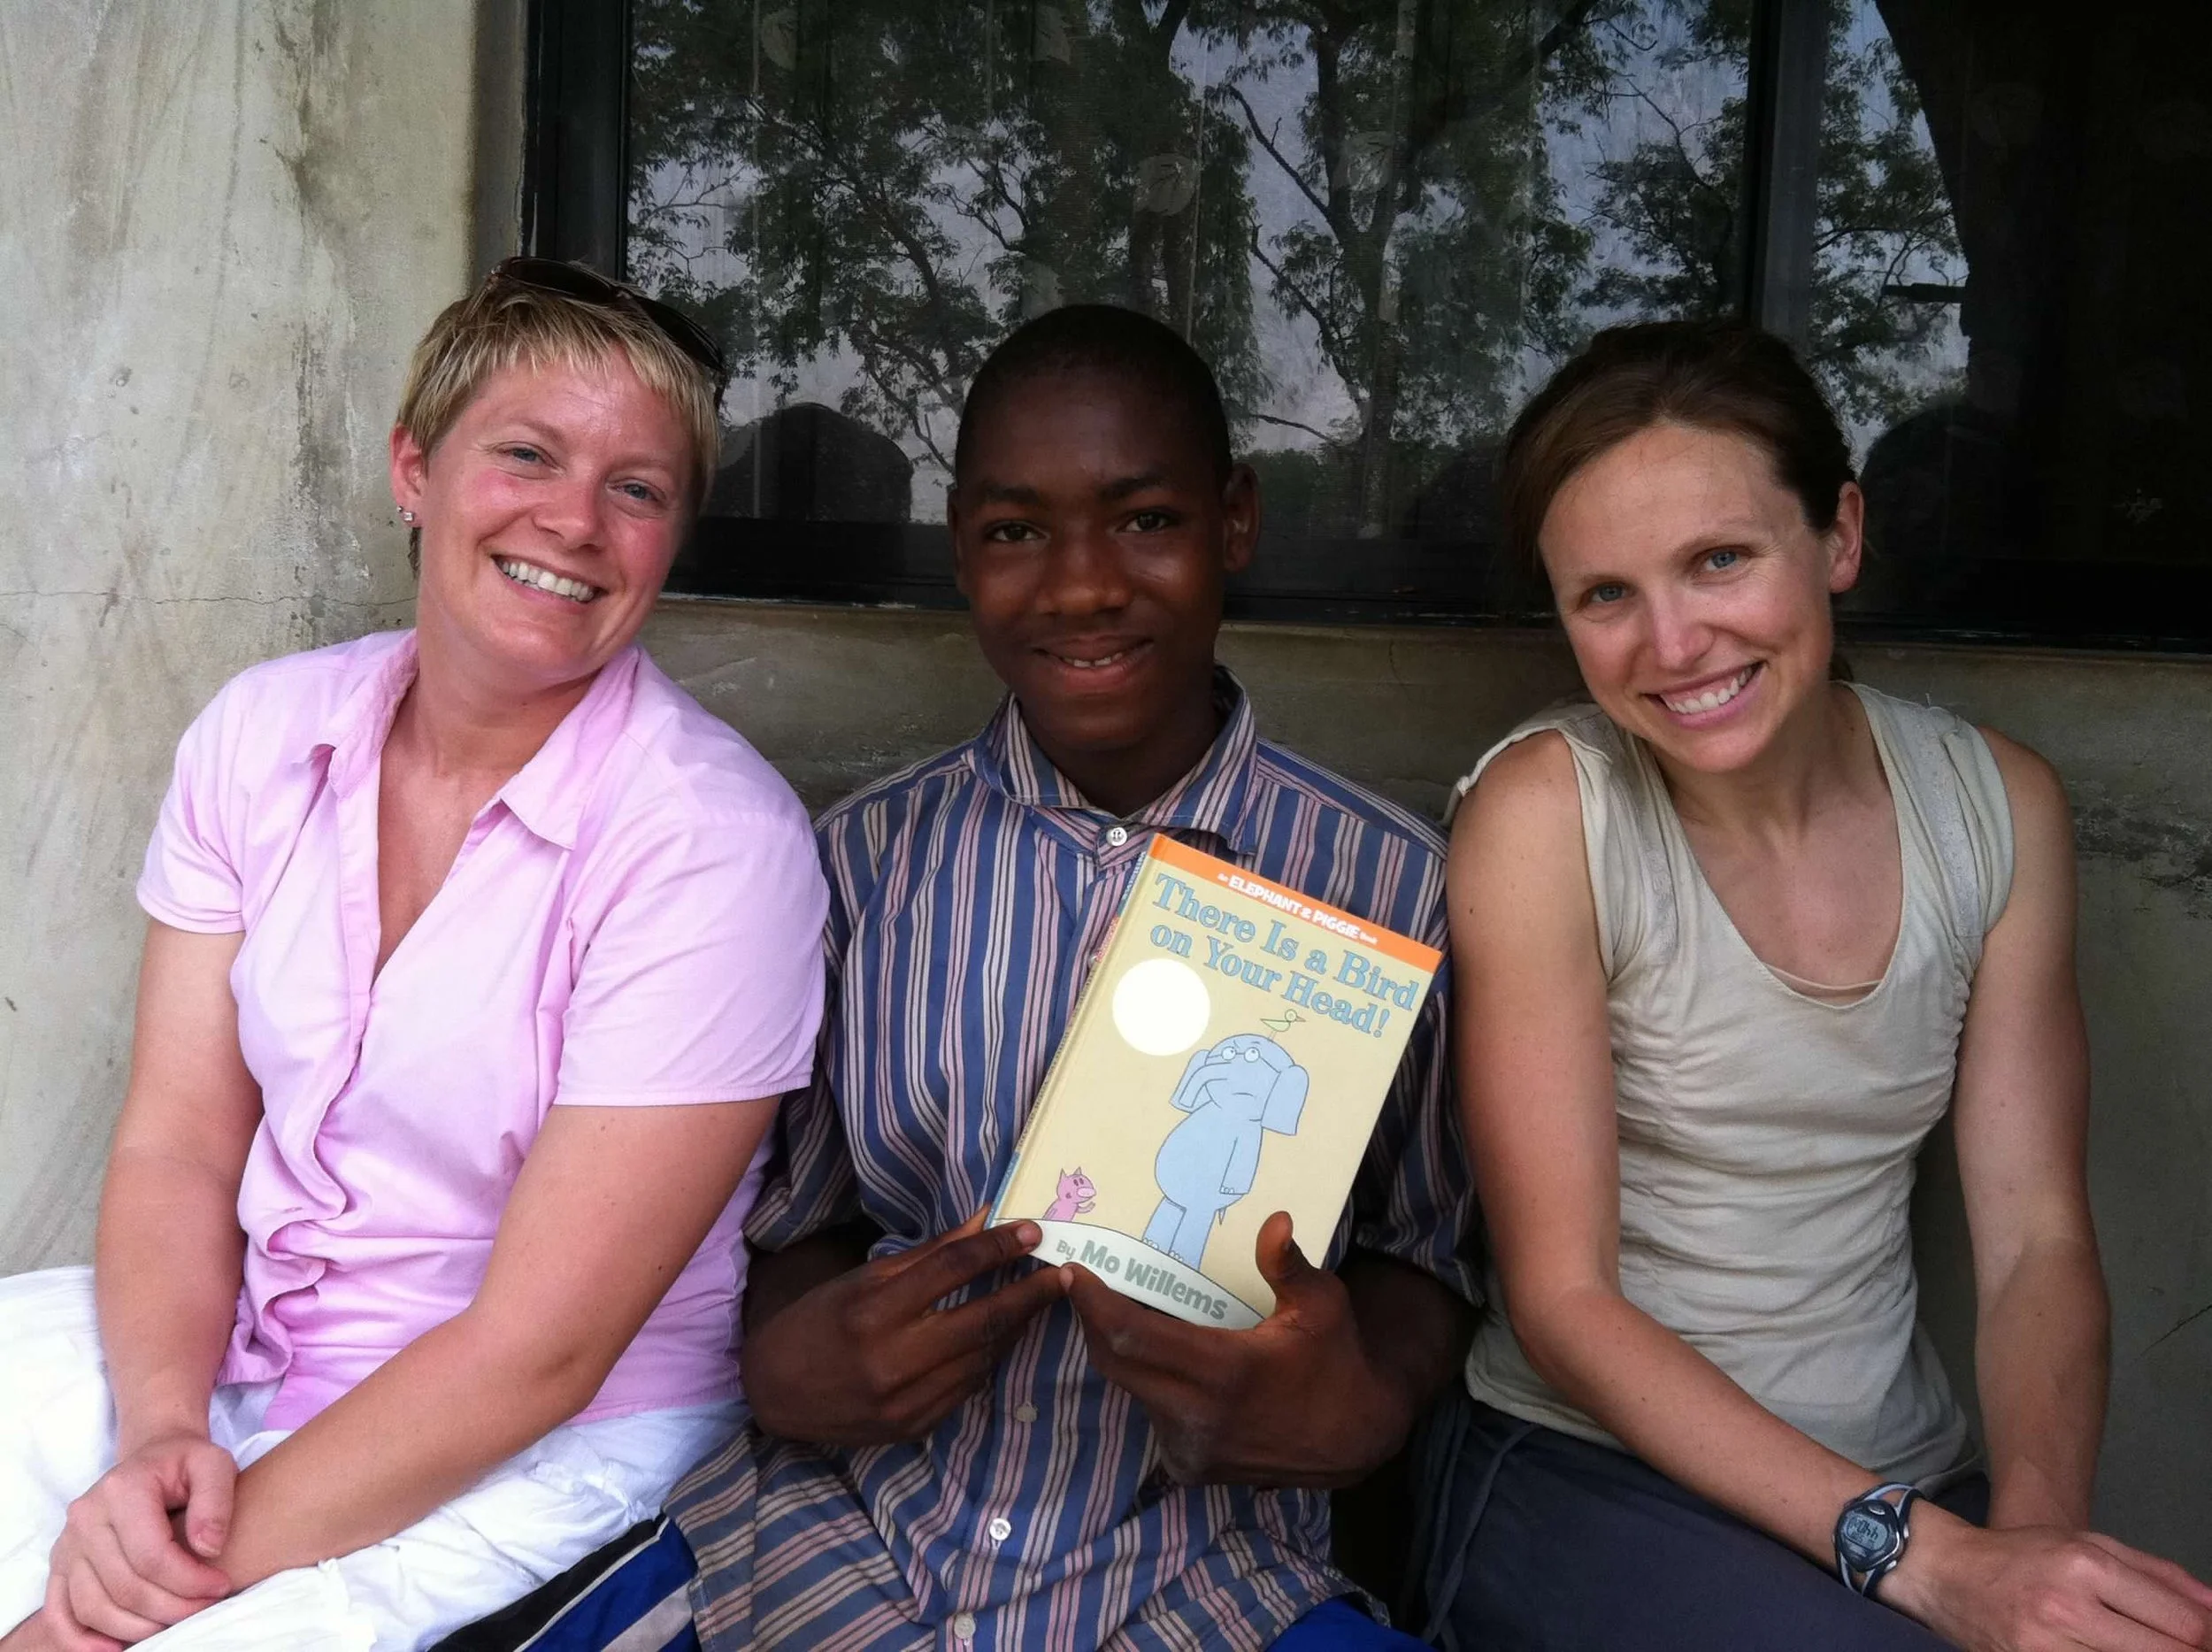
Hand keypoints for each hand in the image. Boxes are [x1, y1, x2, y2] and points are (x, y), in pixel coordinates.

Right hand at [34, 1432, 233, 1648]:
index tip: (220, 1586)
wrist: (153, 1457)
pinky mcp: (60, 1564)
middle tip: (206, 1608)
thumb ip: (216, 1501)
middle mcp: (85, 1517)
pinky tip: (114, 1649)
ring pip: (94, 1607)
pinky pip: (59, 1613)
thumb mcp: (214, 1465)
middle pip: (125, 1587)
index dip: (189, 1581)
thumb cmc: (186, 1463)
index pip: (152, 1556)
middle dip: (171, 1609)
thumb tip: (209, 1548)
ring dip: (137, 1629)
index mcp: (122, 1490)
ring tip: (176, 1623)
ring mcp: (67, 1544)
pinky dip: (81, 1640)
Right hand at [743, 1212, 1068, 1445]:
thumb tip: (983, 1219)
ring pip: (982, 1358)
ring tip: (1039, 1302)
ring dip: (1016, 1327)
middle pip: (981, 1319)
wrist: (775, 1392)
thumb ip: (928, 1255)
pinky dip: (988, 1359)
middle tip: (1062, 1274)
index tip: (1032, 1231)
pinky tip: (1002, 1338)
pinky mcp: (915, 1427)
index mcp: (874, 1310)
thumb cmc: (819, 1321)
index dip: (998, 1247)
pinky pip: (968, 1388)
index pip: (952, 1269)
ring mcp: (906, 1400)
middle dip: (1029, 1294)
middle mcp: (892, 1358)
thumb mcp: (864, 1279)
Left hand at [1066, 1211, 1405, 1487]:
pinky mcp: (1189, 1468)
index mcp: (1224, 1372)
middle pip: (1115, 1363)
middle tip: (1084, 1285)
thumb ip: (1289, 1265)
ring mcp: (1190, 1449)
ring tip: (1123, 1313)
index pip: (1132, 1336)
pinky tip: (1164, 1360)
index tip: (1074, 1273)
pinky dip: (1149, 1384)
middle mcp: (1197, 1417)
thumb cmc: (1336, 1359)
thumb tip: (1274, 1221)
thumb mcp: (1322, 1304)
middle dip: (1094, 1322)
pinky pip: (1151, 1414)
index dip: (1095, 1305)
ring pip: (1131, 1390)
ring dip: (1122, 1353)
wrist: (1356, 1437)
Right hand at [1885, 1506, 2211, 1650]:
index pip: (2181, 1622)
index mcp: (2087, 1565)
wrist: (1946, 1574)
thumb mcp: (2089, 1544)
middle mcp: (2069, 1607)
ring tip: (2141, 1647)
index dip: (2209, 1638)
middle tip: (2188, 1648)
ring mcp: (2048, 1647)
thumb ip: (2157, 1575)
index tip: (2209, 1639)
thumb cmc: (2023, 1556)